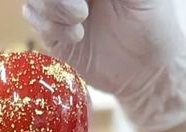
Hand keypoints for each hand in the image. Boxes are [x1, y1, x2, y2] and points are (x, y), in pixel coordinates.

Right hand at [22, 0, 185, 131]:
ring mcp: (61, 7)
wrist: (147, 72)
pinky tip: (76, 36)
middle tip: (80, 9)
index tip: (85, 1)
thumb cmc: (152, 25)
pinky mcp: (54, 33)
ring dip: (52, 5)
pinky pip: (33, 18)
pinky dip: (49, 24)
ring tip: (80, 18)